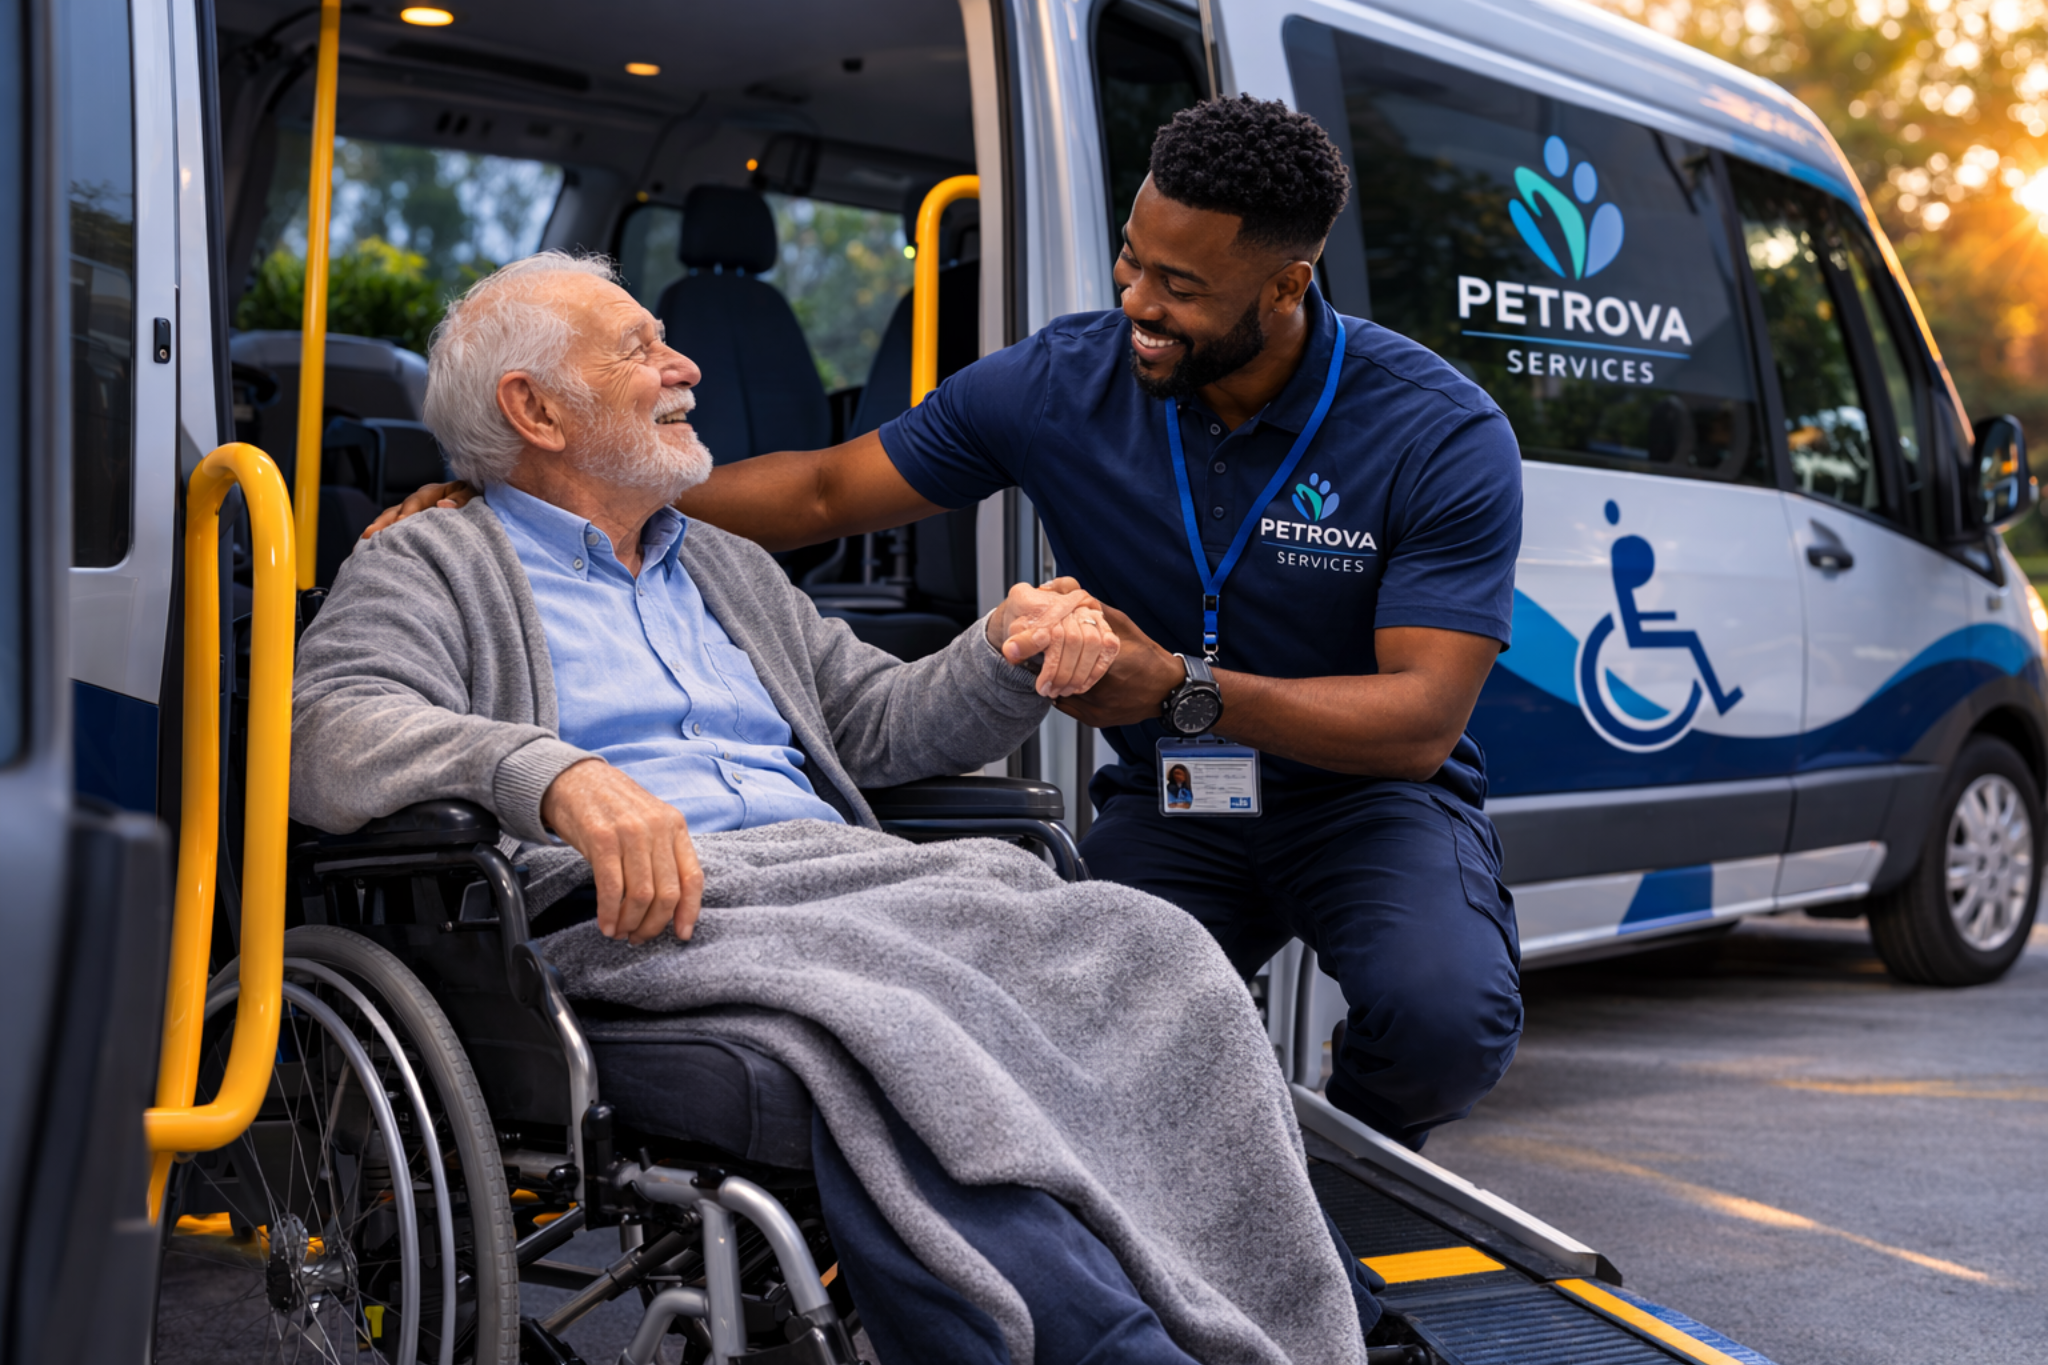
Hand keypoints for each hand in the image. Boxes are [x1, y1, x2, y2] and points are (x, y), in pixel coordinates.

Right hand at [361, 479, 477, 537]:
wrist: (477, 514)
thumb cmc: (476, 503)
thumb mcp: (472, 495)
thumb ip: (461, 499)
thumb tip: (442, 505)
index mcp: (433, 492)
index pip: (417, 500)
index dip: (409, 510)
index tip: (402, 521)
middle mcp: (417, 503)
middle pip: (396, 511)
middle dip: (384, 523)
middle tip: (372, 535)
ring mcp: (410, 515)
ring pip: (389, 521)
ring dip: (378, 531)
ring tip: (364, 543)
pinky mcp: (408, 528)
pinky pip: (391, 532)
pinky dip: (381, 540)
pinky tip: (367, 549)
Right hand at [539, 759, 702, 944]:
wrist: (573, 777)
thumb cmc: (611, 805)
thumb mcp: (648, 821)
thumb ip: (663, 852)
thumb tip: (669, 902)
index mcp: (675, 826)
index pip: (693, 878)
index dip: (690, 911)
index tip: (682, 934)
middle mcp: (657, 828)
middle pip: (667, 893)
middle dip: (654, 924)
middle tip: (639, 937)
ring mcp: (631, 832)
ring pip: (641, 895)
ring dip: (630, 922)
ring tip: (620, 932)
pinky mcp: (602, 838)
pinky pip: (612, 888)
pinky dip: (609, 913)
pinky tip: (605, 924)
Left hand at [986, 578, 1119, 696]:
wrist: (1035, 615)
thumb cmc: (1026, 621)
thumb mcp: (1015, 628)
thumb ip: (1017, 639)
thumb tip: (1012, 651)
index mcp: (1052, 602)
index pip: (1055, 634)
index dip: (1050, 664)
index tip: (1041, 684)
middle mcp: (1075, 605)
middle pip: (1074, 640)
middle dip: (1063, 673)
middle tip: (1049, 691)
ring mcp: (1092, 615)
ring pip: (1093, 644)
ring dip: (1078, 674)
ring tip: (1062, 691)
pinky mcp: (1105, 629)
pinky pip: (1108, 649)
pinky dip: (1095, 671)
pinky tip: (1080, 686)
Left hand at [1053, 605, 1184, 725]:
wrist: (1167, 689)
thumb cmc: (1147, 656)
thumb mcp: (1122, 624)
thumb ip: (1094, 609)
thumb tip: (1069, 592)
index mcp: (1103, 661)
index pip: (1060, 653)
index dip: (1051, 646)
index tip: (1046, 640)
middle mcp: (1098, 688)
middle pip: (1056, 675)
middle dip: (1051, 664)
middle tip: (1050, 655)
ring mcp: (1095, 707)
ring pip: (1058, 691)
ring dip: (1058, 680)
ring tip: (1062, 668)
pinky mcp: (1095, 719)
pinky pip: (1067, 707)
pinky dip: (1066, 694)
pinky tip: (1074, 683)